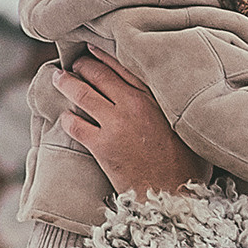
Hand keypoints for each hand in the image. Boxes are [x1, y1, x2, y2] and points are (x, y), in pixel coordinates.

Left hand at [57, 57, 203, 195]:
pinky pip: (75, 125)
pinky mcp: (102, 146)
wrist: (174, 197)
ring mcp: (116, 124)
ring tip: (59, 78)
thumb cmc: (188, 168)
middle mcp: (134, 105)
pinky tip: (64, 118)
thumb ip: (176, 108)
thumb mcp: (188, 127)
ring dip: (66, 83)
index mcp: (157, 97)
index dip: (104, 56)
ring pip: (82, 94)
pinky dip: (67, 119)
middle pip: (99, 75)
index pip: (124, 67)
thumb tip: (175, 100)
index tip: (91, 49)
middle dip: (83, 66)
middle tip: (75, 64)